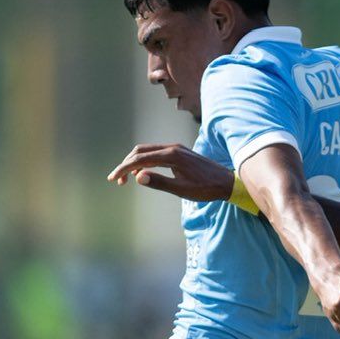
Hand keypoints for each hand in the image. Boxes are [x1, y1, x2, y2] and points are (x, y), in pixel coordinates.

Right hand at [106, 143, 234, 202]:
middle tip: (118, 181)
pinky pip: (156, 153)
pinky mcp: (179, 152)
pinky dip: (145, 161)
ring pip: (148, 151)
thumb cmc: (205, 188)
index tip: (113, 179)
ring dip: (135, 163)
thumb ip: (159, 182)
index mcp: (171, 156)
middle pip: (141, 150)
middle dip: (126, 164)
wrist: (226, 182)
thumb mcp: (181, 190)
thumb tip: (138, 178)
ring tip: (128, 180)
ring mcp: (176, 149)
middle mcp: (172, 148)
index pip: (140, 159)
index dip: (124, 169)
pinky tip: (144, 174)